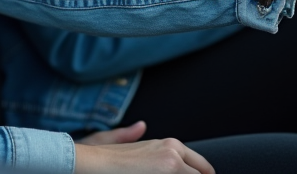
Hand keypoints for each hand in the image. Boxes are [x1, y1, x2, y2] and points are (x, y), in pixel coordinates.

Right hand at [74, 122, 213, 173]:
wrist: (93, 162)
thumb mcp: (121, 142)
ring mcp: (173, 162)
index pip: (200, 167)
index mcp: (169, 145)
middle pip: (203, 173)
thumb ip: (132, 135)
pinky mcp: (170, 170)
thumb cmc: (104, 157)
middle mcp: (174, 150)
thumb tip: (141, 126)